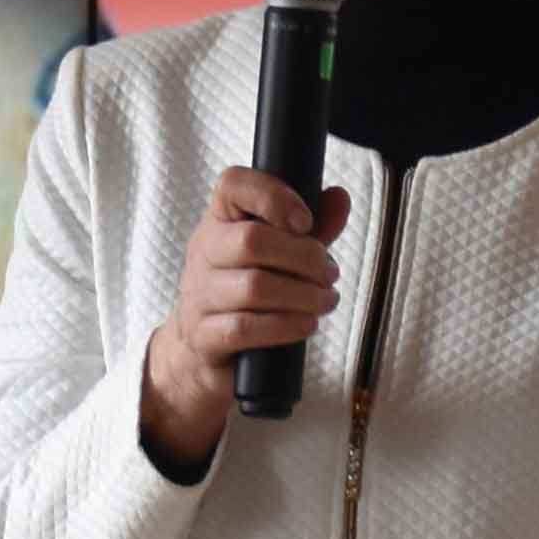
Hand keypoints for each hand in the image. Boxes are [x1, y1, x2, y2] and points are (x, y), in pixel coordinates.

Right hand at [137, 167, 346, 468]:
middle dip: (304, 257)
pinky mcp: (203, 336)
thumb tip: (339, 197)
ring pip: (253, 287)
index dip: (273, 196)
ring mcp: (199, 295)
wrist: (203, 353)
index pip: (232, 185)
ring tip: (324, 301)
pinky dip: (286, 326)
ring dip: (303, 295)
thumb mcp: (278, 257)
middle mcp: (203, 253)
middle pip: (251, 240)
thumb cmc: (245, 296)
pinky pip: (245, 328)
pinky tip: (306, 324)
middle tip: (328, 273)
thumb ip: (311, 229)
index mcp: (220, 222)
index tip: (306, 221)